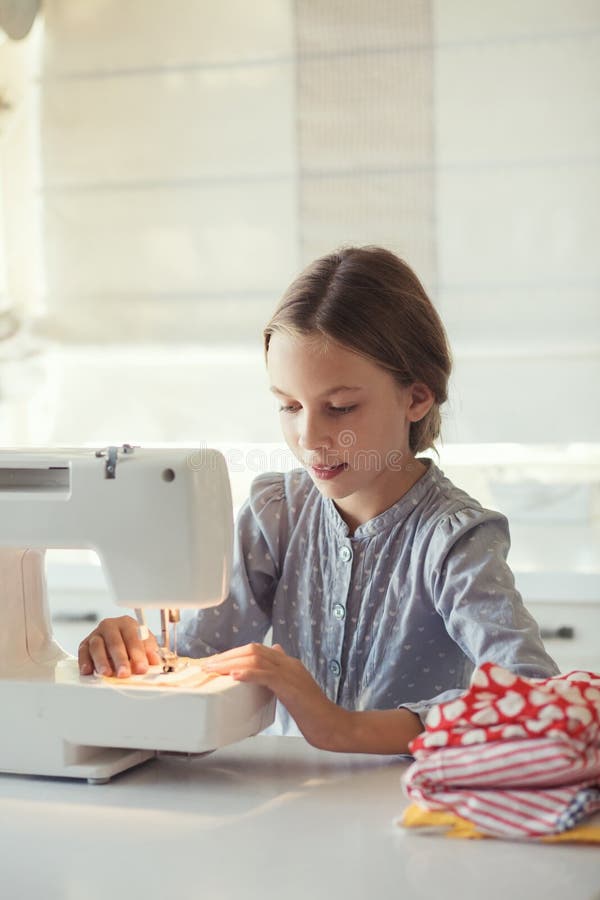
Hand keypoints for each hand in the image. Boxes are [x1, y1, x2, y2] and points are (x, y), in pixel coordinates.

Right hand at [78, 615, 160, 677]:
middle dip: (120, 659)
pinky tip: (88, 671)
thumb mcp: (144, 644)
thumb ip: (150, 652)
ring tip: (107, 673)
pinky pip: (83, 652)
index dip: (138, 654)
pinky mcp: (84, 644)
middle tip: (124, 673)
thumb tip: (155, 662)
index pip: (133, 638)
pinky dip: (84, 662)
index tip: (142, 668)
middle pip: (115, 642)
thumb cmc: (132, 642)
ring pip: (97, 646)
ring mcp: (96, 634)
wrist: (117, 638)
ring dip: (102, 661)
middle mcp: (110, 626)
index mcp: (127, 623)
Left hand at [202, 643, 343, 748]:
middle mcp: (288, 663)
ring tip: (214, 669)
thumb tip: (272, 661)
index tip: (216, 663)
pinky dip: (248, 673)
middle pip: (253, 650)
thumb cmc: (312, 712)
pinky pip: (266, 674)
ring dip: (231, 662)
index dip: (234, 653)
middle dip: (227, 655)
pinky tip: (234, 675)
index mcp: (288, 663)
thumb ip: (281, 675)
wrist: (331, 725)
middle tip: (208, 665)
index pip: (257, 649)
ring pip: (256, 658)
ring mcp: (290, 673)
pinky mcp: (291, 687)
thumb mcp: (294, 689)